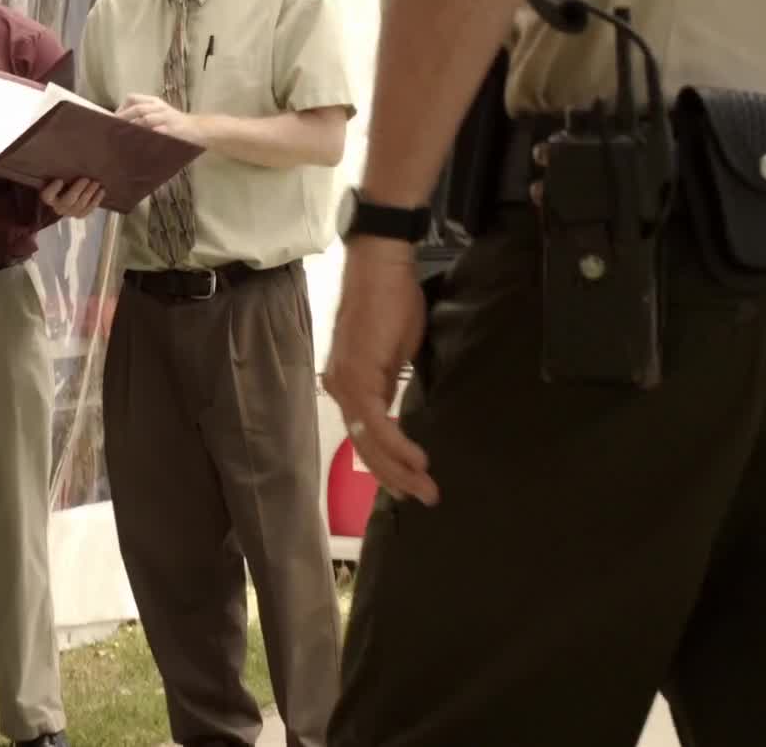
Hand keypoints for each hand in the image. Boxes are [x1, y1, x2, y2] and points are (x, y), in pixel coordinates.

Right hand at [40, 178, 104, 218]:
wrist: (64, 195)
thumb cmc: (59, 181)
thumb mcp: (53, 177)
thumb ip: (53, 172)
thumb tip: (53, 157)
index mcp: (48, 198)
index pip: (48, 195)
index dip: (53, 190)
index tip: (59, 180)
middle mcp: (58, 207)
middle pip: (68, 201)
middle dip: (78, 190)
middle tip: (86, 179)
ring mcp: (70, 213)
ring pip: (80, 206)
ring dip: (89, 194)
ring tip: (96, 183)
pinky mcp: (80, 214)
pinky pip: (89, 209)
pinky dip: (96, 200)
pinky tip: (101, 191)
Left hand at [117, 94, 207, 145]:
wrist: (198, 129)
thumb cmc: (173, 124)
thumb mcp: (159, 114)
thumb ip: (142, 116)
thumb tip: (118, 124)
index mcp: (154, 102)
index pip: (133, 98)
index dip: (121, 108)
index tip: (112, 119)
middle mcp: (159, 107)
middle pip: (138, 109)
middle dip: (123, 118)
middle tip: (112, 130)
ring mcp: (167, 118)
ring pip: (146, 119)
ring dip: (133, 127)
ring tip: (122, 136)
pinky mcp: (173, 130)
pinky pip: (158, 131)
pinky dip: (147, 136)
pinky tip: (139, 143)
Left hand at [322, 236, 439, 506]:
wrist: (380, 268)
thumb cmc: (392, 302)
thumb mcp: (395, 353)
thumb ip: (392, 383)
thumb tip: (398, 407)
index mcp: (347, 384)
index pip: (365, 436)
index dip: (388, 464)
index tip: (411, 483)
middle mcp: (339, 388)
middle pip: (364, 446)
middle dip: (395, 477)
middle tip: (424, 497)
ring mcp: (346, 384)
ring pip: (369, 442)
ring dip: (399, 469)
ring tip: (426, 489)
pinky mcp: (358, 377)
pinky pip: (376, 423)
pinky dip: (397, 445)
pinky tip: (417, 461)